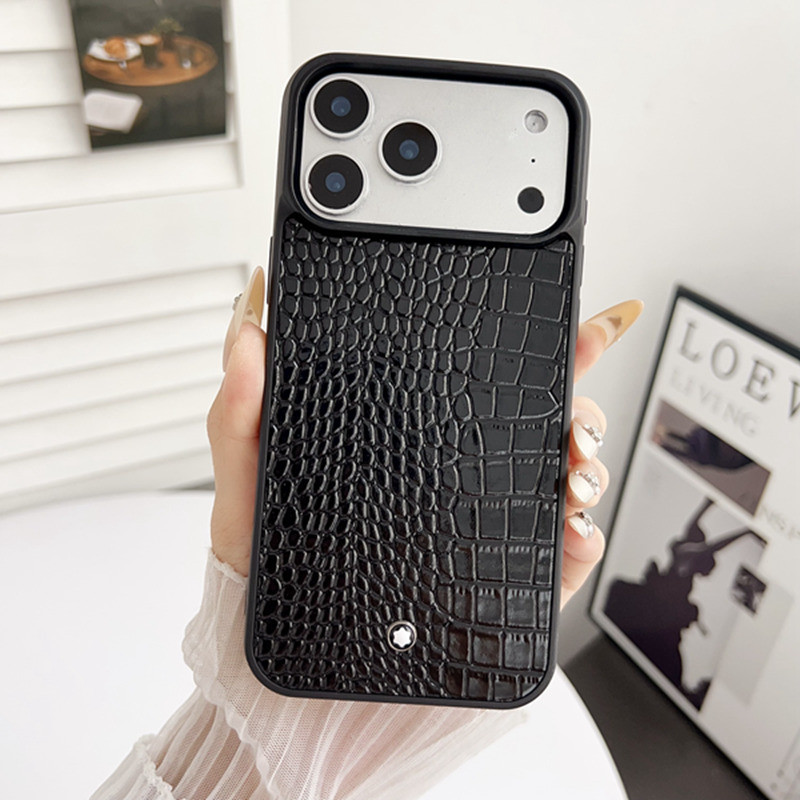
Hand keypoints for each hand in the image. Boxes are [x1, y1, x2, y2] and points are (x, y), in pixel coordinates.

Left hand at [207, 267, 642, 608]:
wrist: (288, 669)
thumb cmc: (270, 569)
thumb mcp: (249, 482)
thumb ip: (242, 407)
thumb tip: (249, 322)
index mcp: (414, 437)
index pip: (484, 381)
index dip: (539, 348)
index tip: (584, 325)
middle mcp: (460, 476)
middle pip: (544, 423)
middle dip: (580, 407)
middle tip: (573, 420)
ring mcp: (487, 529)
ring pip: (565, 480)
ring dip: (589, 467)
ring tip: (572, 474)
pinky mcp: (504, 585)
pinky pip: (562, 557)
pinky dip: (583, 538)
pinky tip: (572, 531)